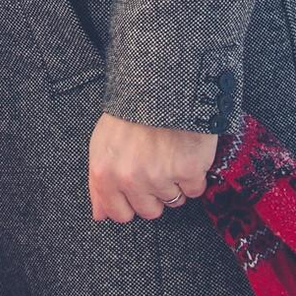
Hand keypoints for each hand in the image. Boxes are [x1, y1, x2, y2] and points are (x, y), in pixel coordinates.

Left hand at [87, 114, 217, 222]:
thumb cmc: (132, 109)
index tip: (139, 189)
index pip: (119, 214)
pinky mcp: (188, 170)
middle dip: (155, 193)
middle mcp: (130, 178)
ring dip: (176, 181)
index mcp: (105, 172)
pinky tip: (187, 151)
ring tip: (171, 152)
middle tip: (157, 164)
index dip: (131, 203)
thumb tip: (100, 215)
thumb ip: (99, 182)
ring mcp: (160, 176)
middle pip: (150, 211)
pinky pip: (195, 189)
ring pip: (174, 200)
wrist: (163, 80)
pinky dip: (195, 174)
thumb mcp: (104, 141)